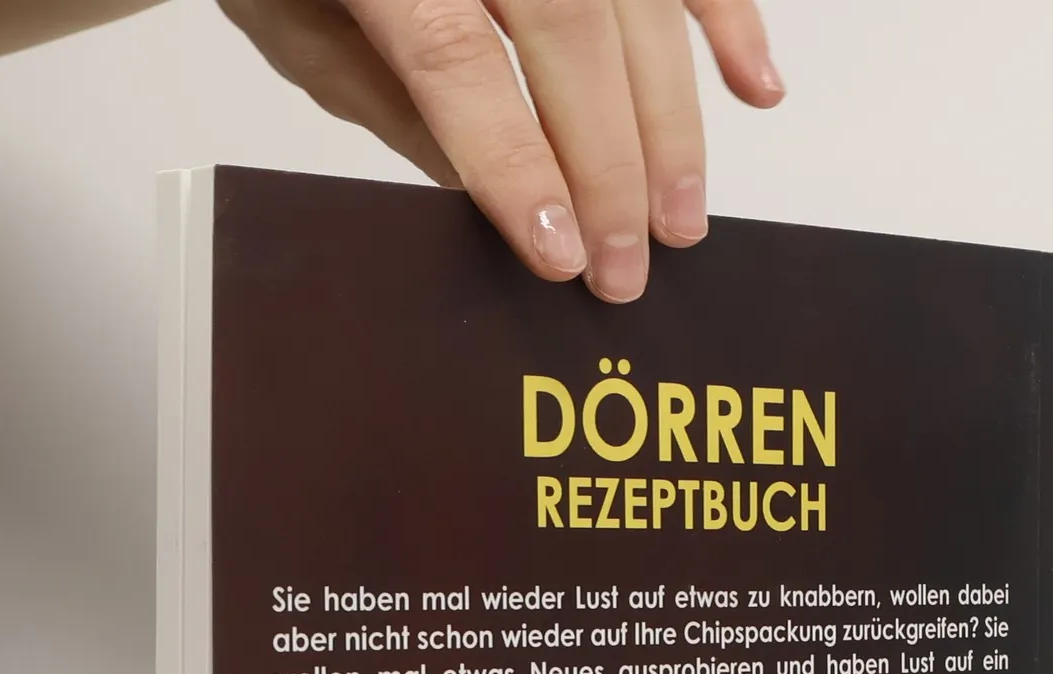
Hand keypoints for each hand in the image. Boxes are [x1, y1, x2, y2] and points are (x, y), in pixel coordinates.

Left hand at [216, 0, 782, 301]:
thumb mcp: (299, 26)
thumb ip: (391, 101)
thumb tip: (492, 194)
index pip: (458, 59)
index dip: (515, 164)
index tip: (560, 253)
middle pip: (570, 34)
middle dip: (609, 166)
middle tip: (625, 269)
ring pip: (634, 3)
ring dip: (671, 120)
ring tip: (679, 220)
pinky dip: (726, 15)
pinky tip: (753, 87)